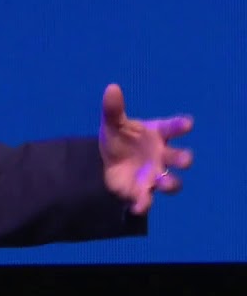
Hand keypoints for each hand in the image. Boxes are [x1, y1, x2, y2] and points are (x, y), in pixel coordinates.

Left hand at [98, 83, 193, 214]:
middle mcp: (161, 156)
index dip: (181, 125)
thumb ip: (113, 109)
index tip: (187, 123)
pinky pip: (146, 200)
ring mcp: (154, 174)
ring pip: (171, 182)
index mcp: (157, 135)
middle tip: (185, 159)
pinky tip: (136, 207)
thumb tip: (111, 88)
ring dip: (171, 183)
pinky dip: (142, 204)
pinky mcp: (142, 190)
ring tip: (163, 182)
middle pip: (179, 157)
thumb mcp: (112, 123)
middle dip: (184, 158)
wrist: (108, 161)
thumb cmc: (119, 138)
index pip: (173, 128)